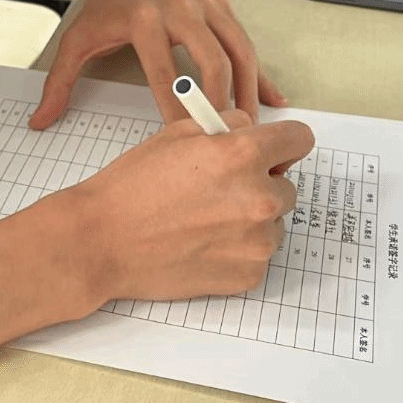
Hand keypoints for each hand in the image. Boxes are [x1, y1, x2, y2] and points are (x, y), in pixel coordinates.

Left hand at [31, 0, 287, 128]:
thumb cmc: (105, 10)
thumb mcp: (77, 42)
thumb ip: (59, 83)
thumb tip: (39, 122)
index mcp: (144, 21)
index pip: (166, 74)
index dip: (178, 111)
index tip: (188, 142)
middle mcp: (180, 9)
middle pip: (212, 63)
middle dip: (222, 104)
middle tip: (227, 139)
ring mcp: (205, 3)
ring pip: (239, 51)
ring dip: (248, 91)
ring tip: (250, 128)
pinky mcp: (221, 3)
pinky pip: (246, 41)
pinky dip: (260, 72)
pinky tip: (273, 99)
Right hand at [64, 109, 315, 301]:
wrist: (102, 240)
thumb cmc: (133, 184)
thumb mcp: (178, 134)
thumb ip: (227, 127)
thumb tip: (254, 131)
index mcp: (244, 155)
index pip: (300, 139)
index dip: (284, 142)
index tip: (274, 150)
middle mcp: (259, 198)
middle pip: (287, 185)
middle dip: (261, 183)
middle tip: (220, 190)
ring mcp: (256, 242)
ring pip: (274, 223)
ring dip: (251, 219)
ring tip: (204, 220)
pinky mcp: (248, 275)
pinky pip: (257, 255)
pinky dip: (238, 250)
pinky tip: (201, 244)